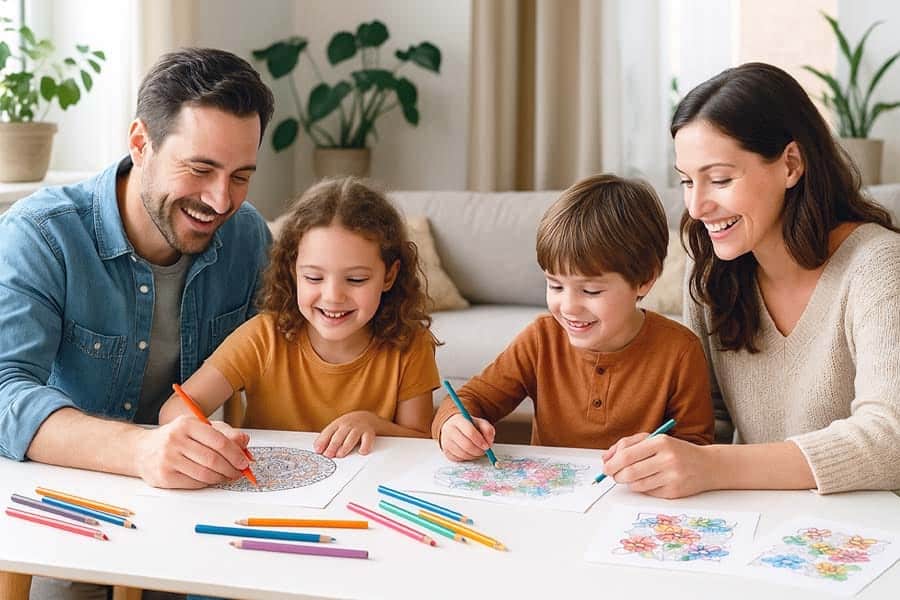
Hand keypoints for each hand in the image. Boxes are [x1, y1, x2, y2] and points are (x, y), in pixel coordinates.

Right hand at [133, 415, 250, 488]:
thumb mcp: (199, 428)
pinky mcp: (164, 477)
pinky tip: (212, 478)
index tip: (245, 461)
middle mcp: (175, 440)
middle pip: (213, 459)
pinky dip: (208, 483)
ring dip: (222, 478)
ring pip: (205, 474)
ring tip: (228, 476)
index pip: (218, 441)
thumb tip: (244, 441)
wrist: (142, 450)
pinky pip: (194, 483)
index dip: (236, 453)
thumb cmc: (176, 438)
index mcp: (187, 424)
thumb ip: (224, 433)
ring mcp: (168, 459)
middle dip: (231, 468)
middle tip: (239, 472)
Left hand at [314, 411, 378, 457]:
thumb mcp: (337, 428)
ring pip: (352, 437)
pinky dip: (365, 446)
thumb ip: (327, 438)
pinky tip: (361, 452)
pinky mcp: (369, 433)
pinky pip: (368, 439)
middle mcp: (348, 425)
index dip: (322, 441)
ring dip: (345, 446)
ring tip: (340, 454)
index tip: (318, 450)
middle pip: (339, 435)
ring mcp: (359, 428)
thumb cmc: (348, 427)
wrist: (367, 418)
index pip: (328, 432)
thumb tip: (318, 449)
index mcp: (338, 424)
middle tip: (328, 455)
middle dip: (333, 445)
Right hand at [439, 414, 494, 461]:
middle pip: (466, 445)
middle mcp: (449, 431)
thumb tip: (489, 443)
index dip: (480, 441)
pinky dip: (467, 458)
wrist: (454, 427)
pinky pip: (459, 459)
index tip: (487, 446)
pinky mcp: (446, 452)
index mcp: (458, 420)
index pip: (470, 432)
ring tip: (478, 451)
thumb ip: (488, 430)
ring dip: (474, 455)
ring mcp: (446, 442)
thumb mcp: (480, 423)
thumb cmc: (468, 425)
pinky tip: (470, 452)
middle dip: (478, 451)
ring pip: (463, 454)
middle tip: (484, 451)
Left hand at [601, 433, 713, 498]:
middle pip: (629, 472)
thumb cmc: (676, 450)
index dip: (611, 463)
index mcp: (660, 442)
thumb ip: (628, 445)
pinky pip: (648, 492)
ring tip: (630, 477)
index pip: (626, 455)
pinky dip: (642, 488)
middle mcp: (667, 459)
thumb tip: (605, 458)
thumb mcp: (654, 439)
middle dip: (616, 475)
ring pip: (637, 484)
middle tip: (613, 475)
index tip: (606, 466)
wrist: (707, 465)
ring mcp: (672, 476)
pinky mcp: (674, 492)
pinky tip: (648, 481)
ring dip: (628, 482)